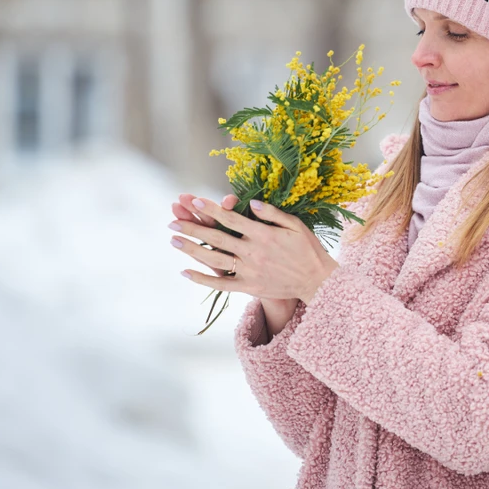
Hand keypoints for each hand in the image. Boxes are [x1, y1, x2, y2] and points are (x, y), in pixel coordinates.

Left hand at [170, 196, 339, 304]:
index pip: (231, 218)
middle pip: (216, 237)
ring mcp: (249, 270)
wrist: (316, 281)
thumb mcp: (296, 225)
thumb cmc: (308, 249)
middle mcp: (253, 252)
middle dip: (192, 227)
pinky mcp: (249, 287)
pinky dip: (203, 279)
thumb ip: (273, 213)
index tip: (193, 201)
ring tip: (173, 241)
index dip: (211, 209)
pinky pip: (221, 283)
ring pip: (214, 258)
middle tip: (172, 219)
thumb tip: (251, 202)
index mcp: (263, 234)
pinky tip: (186, 272)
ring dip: (192, 249)